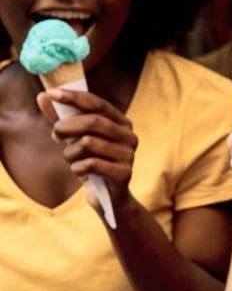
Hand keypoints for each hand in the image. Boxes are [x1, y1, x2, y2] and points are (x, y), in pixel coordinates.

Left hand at [39, 88, 137, 209]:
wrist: (107, 196)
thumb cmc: (91, 161)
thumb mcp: (75, 138)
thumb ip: (61, 118)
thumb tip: (43, 96)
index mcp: (121, 122)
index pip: (97, 104)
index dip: (74, 97)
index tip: (51, 94)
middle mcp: (129, 135)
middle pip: (93, 122)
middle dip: (67, 126)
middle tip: (55, 134)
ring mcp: (129, 154)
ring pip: (88, 143)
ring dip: (70, 152)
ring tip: (71, 158)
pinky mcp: (124, 173)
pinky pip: (91, 164)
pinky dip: (77, 167)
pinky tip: (79, 171)